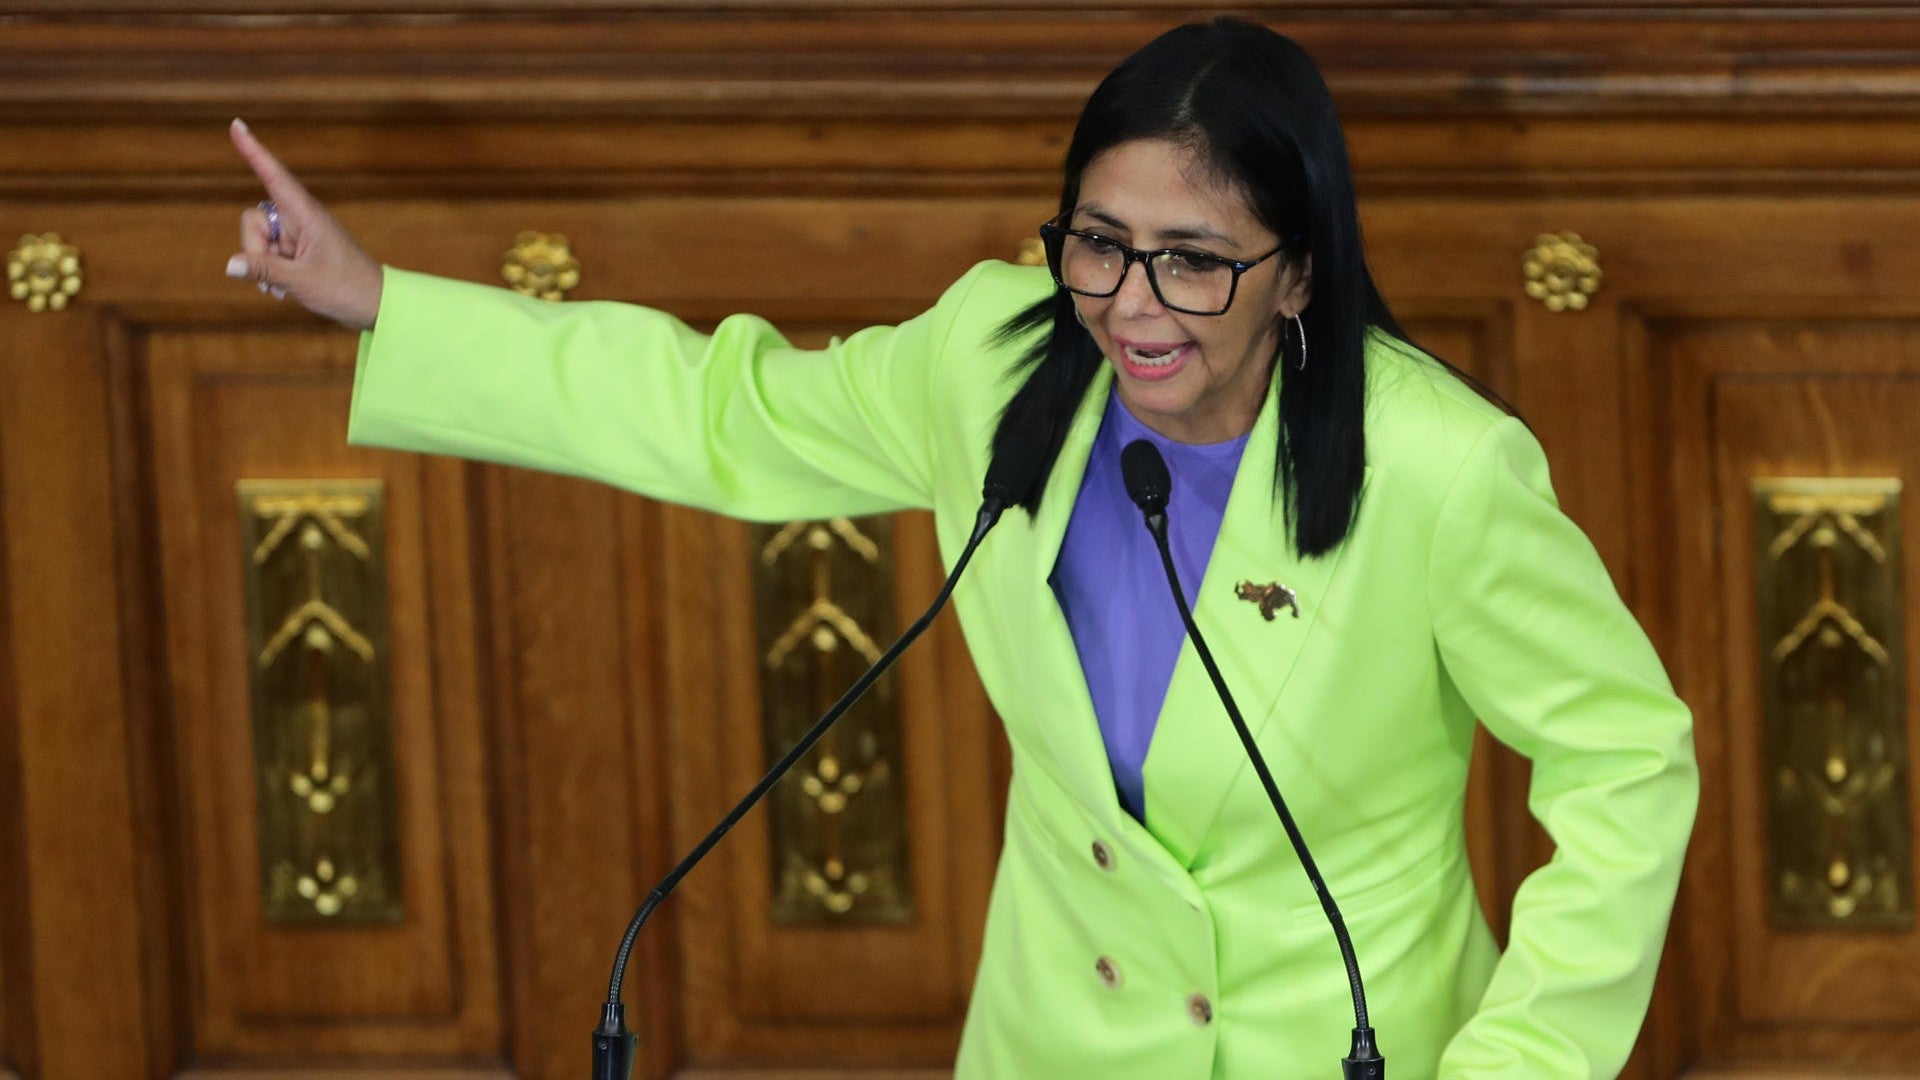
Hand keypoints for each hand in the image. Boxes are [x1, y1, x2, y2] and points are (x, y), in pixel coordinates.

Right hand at [225, 119, 384, 330]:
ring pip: (257, 240)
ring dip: (263, 265)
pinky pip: (267, 254)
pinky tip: (285, 289)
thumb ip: (264, 270)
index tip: (237, 125)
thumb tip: (230, 264)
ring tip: (287, 286)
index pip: (274, 176)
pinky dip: (269, 271)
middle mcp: (300, 218)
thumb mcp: (301, 281)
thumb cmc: (347, 289)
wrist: (374, 305)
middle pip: (252, 220)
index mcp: (306, 214)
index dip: (254, 151)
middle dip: (255, 249)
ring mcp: (298, 234)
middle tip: (280, 277)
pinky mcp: (297, 249)